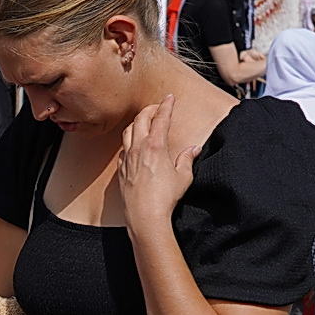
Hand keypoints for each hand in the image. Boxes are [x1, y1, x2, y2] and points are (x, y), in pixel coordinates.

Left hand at [118, 95, 200, 237]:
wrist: (145, 216)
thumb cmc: (165, 198)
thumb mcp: (183, 176)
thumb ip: (186, 159)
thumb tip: (193, 150)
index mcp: (155, 146)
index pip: (161, 118)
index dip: (166, 105)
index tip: (170, 98)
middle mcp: (138, 149)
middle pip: (140, 120)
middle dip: (150, 110)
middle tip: (157, 107)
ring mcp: (127, 159)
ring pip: (128, 132)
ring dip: (136, 122)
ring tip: (144, 121)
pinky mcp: (121, 171)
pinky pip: (123, 149)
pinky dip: (129, 141)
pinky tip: (134, 144)